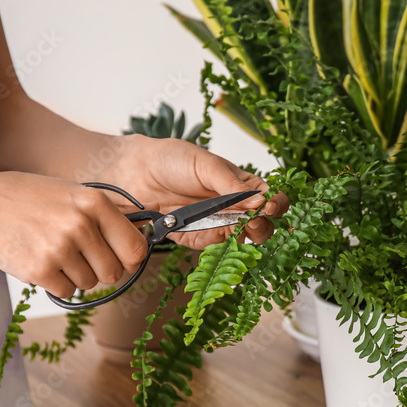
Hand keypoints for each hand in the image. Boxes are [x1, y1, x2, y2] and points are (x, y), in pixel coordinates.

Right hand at [0, 172, 147, 297]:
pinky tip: (39, 261)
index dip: (131, 259)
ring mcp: (60, 247)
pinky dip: (56, 283)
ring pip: (89, 283)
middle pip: (113, 271)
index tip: (123, 261)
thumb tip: (140, 235)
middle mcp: (81, 224)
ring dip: (75, 275)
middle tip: (79, 258)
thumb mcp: (69, 191)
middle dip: (100, 271)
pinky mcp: (40, 269)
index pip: (135, 247)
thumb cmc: (24, 197)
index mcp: (94, 202)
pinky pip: (66, 291)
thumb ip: (103, 213)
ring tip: (52, 252)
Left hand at [102, 135, 289, 248]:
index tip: (268, 206)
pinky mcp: (195, 238)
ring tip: (229, 225)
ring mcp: (215, 224)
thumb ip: (233, 185)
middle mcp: (232, 207)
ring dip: (239, 236)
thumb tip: (261, 201)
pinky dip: (214, 241)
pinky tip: (209, 230)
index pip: (271, 199)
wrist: (131, 172)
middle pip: (262, 226)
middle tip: (251, 220)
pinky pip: (213, 247)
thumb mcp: (206, 164)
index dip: (275, 205)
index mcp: (241, 185)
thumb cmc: (170, 159)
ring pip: (241, 241)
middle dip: (261, 226)